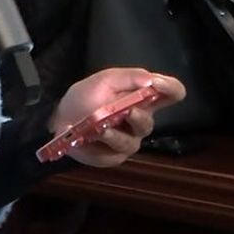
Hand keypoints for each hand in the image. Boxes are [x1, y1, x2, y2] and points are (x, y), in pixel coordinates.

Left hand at [53, 68, 185, 167]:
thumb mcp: (105, 79)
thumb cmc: (86, 97)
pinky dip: (106, 142)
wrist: (60, 118)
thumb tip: (151, 80)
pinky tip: (95, 136)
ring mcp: (129, 140)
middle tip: (128, 111)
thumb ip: (129, 77)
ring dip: (118, 133)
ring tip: (103, 128)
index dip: (173, 89)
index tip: (160, 86)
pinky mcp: (115, 155)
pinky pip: (117, 151)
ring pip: (132, 140)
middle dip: (139, 116)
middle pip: (150, 122)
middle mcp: (140, 120)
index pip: (171, 94)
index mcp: (142, 98)